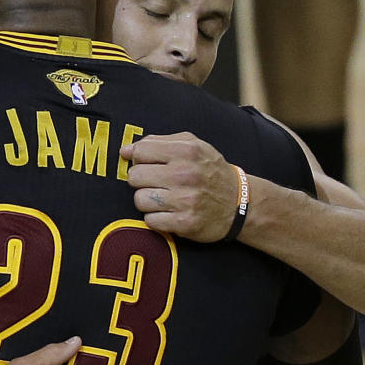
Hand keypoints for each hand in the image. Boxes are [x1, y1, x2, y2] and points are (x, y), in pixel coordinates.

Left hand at [121, 132, 237, 241]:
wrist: (239, 202)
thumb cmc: (210, 171)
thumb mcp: (193, 146)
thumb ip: (158, 142)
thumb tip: (126, 150)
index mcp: (186, 150)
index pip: (140, 151)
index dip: (139, 159)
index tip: (146, 164)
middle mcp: (185, 174)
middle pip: (135, 176)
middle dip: (141, 180)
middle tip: (155, 183)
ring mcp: (185, 200)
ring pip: (139, 200)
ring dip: (147, 201)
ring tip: (163, 198)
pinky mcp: (184, 222)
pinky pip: (150, 220)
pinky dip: (156, 218)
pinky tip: (169, 212)